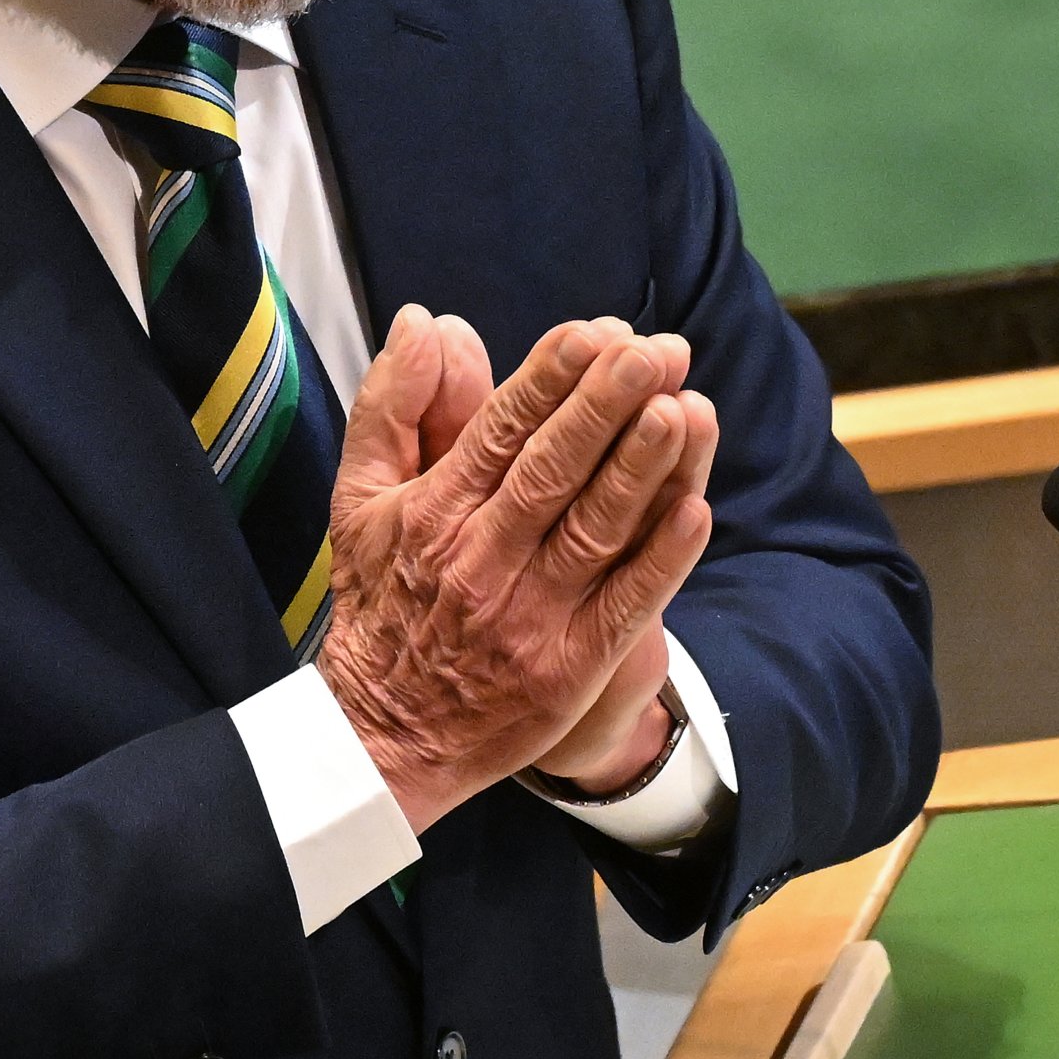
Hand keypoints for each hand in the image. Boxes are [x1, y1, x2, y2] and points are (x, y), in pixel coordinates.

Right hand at [317, 309, 719, 832]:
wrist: (385, 736)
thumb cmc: (382, 600)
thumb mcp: (361, 498)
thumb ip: (396, 406)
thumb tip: (427, 322)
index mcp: (435, 512)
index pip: (501, 429)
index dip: (551, 377)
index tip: (596, 331)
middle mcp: (481, 560)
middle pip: (554, 470)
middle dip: (607, 405)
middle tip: (655, 351)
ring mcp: (528, 617)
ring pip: (595, 529)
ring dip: (643, 469)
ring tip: (683, 409)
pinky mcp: (568, 669)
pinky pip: (624, 606)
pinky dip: (661, 560)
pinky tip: (696, 510)